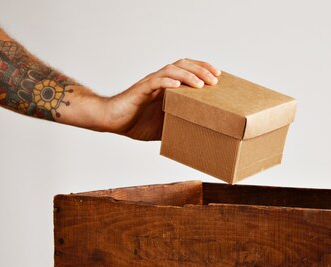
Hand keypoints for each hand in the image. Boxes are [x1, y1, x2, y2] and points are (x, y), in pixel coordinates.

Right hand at [102, 59, 220, 140]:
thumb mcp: (165, 127)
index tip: (219, 75)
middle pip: (183, 65)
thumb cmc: (136, 122)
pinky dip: (166, 82)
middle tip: (216, 79)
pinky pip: (154, 82)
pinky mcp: (140, 90)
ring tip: (201, 84)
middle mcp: (160, 81)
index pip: (188, 70)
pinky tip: (176, 85)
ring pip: (171, 70)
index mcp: (168, 87)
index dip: (203, 69)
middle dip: (201, 69)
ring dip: (188, 75)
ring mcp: (150, 84)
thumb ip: (179, 125)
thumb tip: (199, 137)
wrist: (112, 121)